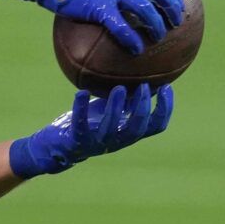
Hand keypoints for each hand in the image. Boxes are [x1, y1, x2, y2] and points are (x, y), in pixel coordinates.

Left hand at [9, 83, 174, 177]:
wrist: (58, 146)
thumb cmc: (91, 124)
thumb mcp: (113, 111)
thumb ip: (129, 101)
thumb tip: (148, 77)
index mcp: (129, 133)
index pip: (156, 126)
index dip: (165, 109)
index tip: (166, 87)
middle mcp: (117, 140)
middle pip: (137, 128)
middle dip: (142, 107)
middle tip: (143, 86)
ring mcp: (97, 142)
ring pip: (112, 128)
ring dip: (116, 107)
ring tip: (119, 88)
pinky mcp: (77, 141)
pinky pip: (80, 125)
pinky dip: (81, 108)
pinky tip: (81, 92)